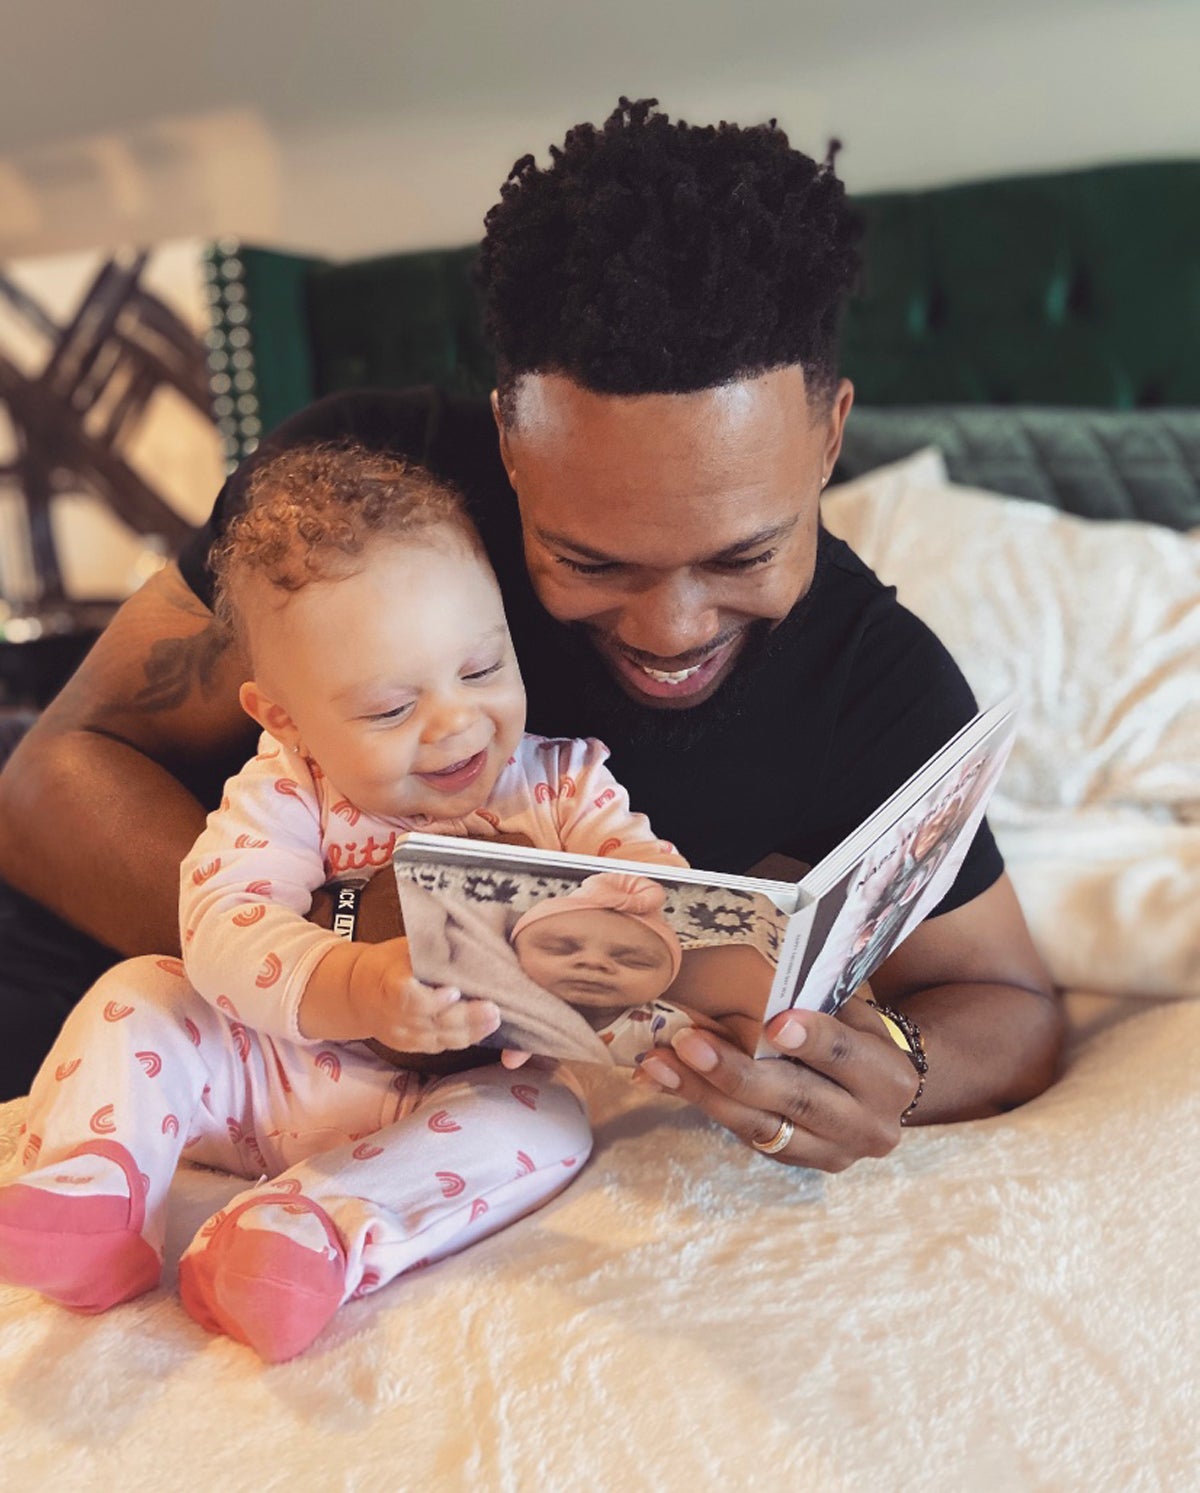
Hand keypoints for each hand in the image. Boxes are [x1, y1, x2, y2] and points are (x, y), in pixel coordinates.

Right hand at [303, 936, 500, 1050]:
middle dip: (465, 1017)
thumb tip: (462, 936)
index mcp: (389, 986)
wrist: (356, 992)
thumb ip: (427, 952)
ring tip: (494, 1019)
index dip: (432, 999)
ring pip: (439, 1038)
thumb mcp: (401, 949)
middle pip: (431, 1021)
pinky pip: (439, 1047)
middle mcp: (393, 1016)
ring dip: (470, 1031)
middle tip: (492, 1008)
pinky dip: (462, 1039)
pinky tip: (482, 1030)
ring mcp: (402, 1035)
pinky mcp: (410, 1046)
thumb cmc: (387, 963)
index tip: (455, 990)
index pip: (409, 998)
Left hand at [631, 997, 919, 1171]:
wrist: (878, 1091)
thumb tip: (759, 996)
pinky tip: (668, 1080)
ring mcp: (833, 1153)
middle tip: (689, 1042)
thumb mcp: (851, 1014)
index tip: (773, 1022)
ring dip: (704, 1093)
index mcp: (890, 1079)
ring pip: (763, 1127)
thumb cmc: (855, 1034)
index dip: (812, 1039)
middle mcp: (869, 1126)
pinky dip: (704, 1105)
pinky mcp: (799, 1164)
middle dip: (739, 1072)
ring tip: (660, 1064)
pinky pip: (747, 1136)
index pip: (848, 1056)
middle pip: (798, 1099)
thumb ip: (815, 1008)